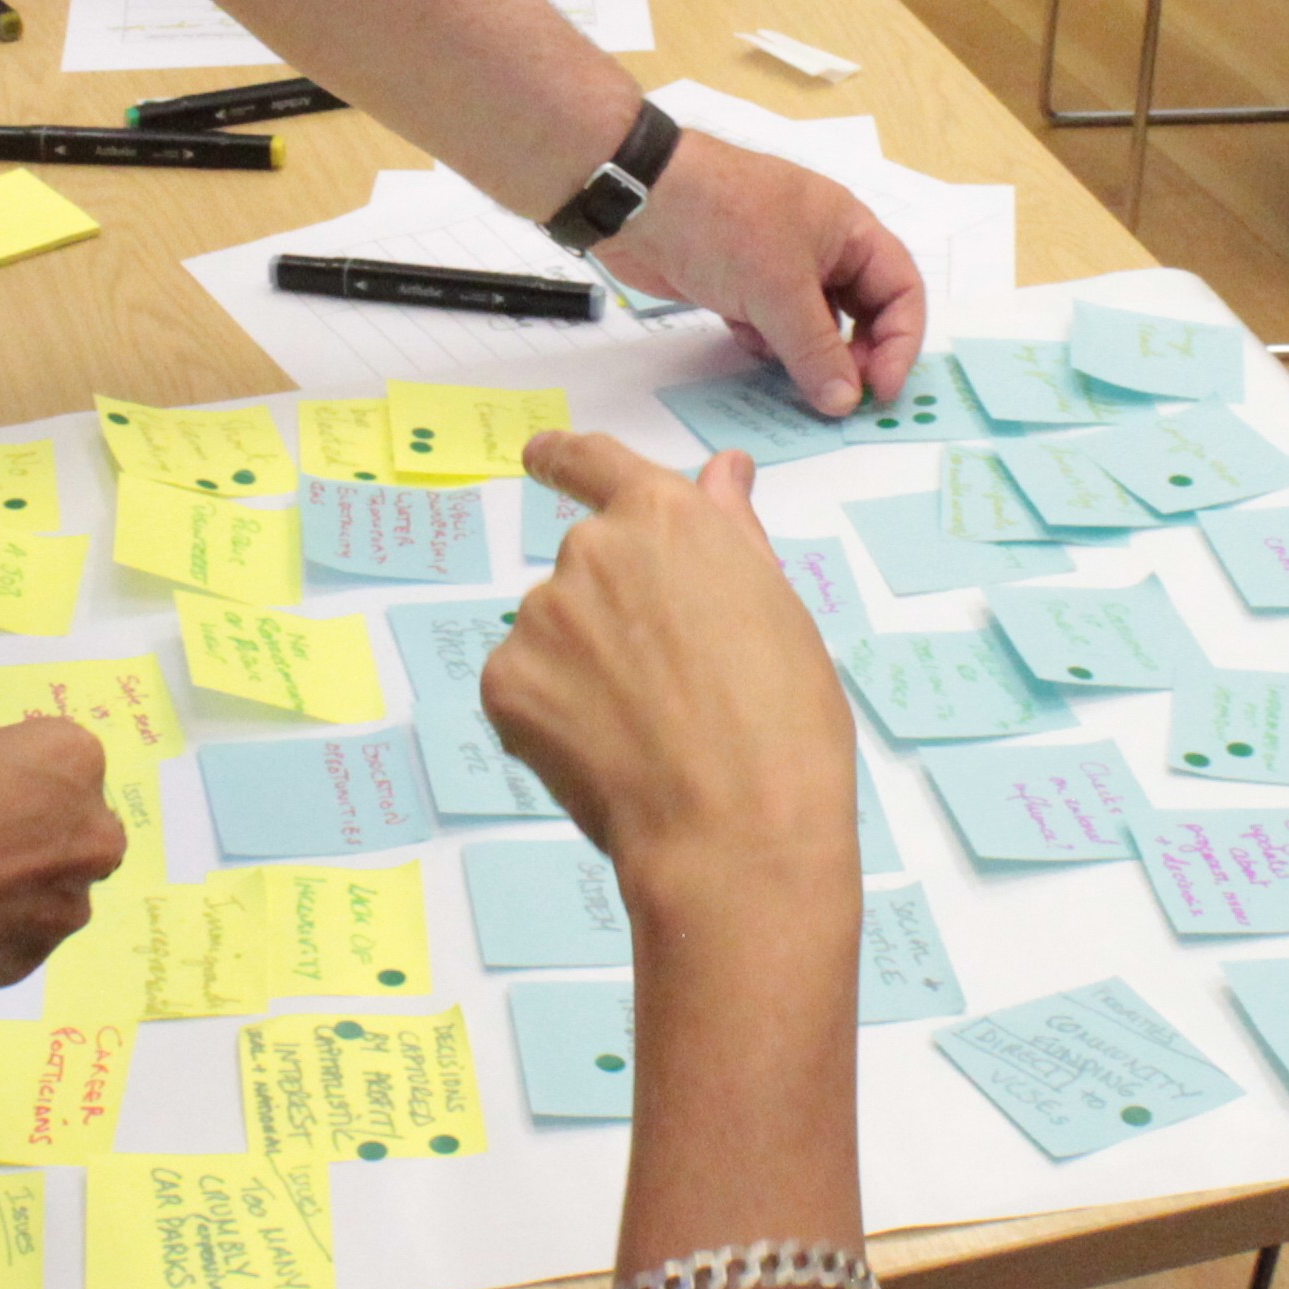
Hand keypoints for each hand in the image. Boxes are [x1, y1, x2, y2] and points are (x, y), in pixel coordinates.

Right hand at [0, 715, 126, 996]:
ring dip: (24, 891)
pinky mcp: (41, 956)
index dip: (21, 780)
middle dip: (41, 838)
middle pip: (78, 830)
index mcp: (74, 759)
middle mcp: (94, 831)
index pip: (63, 763)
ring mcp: (73, 900)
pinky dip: (0, 932)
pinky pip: (25, 936)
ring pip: (58, 890)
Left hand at [485, 434, 858, 948]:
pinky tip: (608, 755)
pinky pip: (524, 687)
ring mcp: (540, 616)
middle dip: (612, 613)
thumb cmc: (783, 724)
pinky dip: (554, 716)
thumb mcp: (778, 610)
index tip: (539, 457)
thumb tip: (723, 471)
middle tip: (668, 684)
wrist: (735, 831)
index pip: (595, 463)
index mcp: (666, 519)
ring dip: (584, 667)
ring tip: (647, 731)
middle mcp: (591, 550)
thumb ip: (732, 532)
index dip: (564, 458)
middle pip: (586, 566)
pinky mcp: (504, 682)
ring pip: (554, 632)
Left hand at [601, 128, 928, 417]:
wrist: (637, 198)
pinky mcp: (738, 284)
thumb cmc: (722, 219)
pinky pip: (771, 327)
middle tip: (841, 396)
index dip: (901, 340)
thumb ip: (818, 350)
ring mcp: (777, 265)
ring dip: (808, 356)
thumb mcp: (781, 289)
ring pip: (812, 325)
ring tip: (797, 383)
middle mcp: (820, 246)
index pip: (901, 288)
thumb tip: (847, 400)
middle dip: (855, 355)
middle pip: (861, 311)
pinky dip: (767, 346)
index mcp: (849, 228)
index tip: (882, 389)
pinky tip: (751, 349)